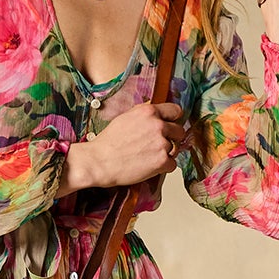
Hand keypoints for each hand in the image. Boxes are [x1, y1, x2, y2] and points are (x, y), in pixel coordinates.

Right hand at [59, 100, 187, 191]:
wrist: (99, 162)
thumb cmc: (108, 143)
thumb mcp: (125, 118)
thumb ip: (144, 115)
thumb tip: (155, 115)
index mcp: (149, 112)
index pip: (175, 111)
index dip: (173, 120)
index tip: (171, 125)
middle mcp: (158, 125)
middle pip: (179, 131)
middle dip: (172, 138)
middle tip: (158, 145)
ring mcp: (161, 143)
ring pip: (175, 149)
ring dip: (166, 154)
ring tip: (149, 157)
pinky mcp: (162, 161)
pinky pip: (172, 164)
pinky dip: (164, 168)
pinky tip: (150, 166)